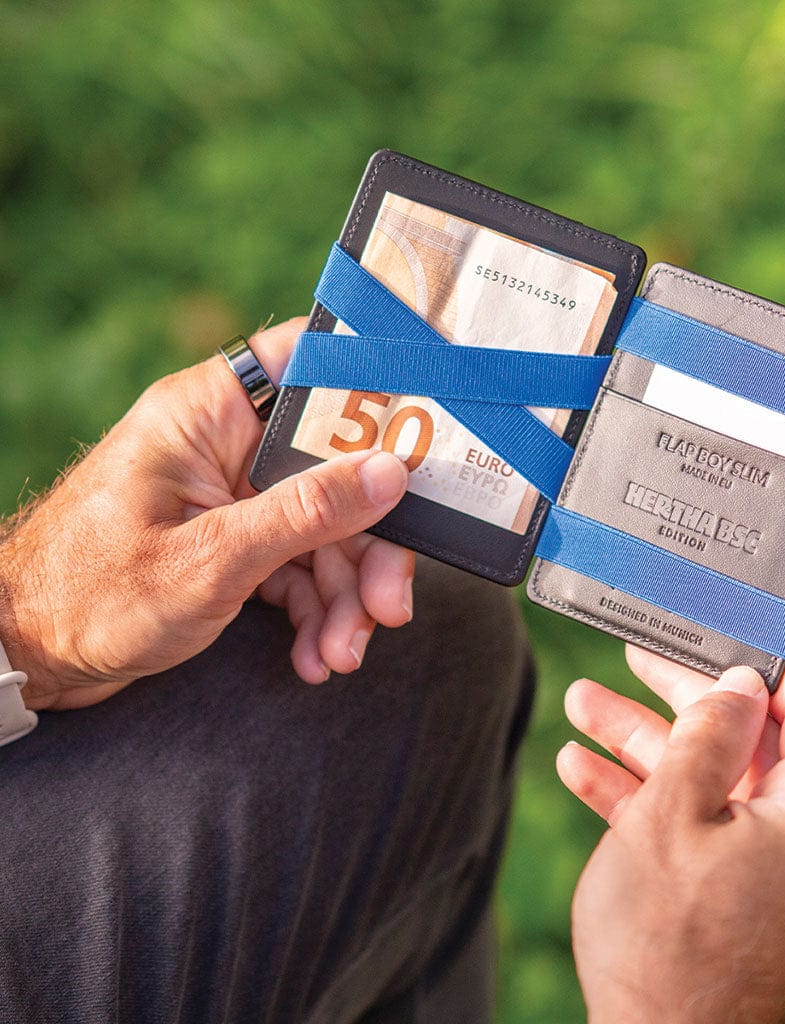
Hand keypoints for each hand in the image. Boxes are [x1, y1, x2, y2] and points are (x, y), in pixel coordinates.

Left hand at [0, 318, 413, 710]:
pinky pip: (301, 565)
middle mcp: (229, 444)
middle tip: (390, 606)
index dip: (378, 387)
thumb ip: (304, 514)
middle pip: (338, 468)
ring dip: (347, 596)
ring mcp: (236, 495)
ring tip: (342, 654)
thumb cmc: (91, 595)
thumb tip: (392, 473)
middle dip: (369, 546)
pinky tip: (315, 657)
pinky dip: (315, 611)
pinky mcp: (238, 541)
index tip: (431, 432)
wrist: (28, 658)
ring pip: (328, 527)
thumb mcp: (209, 559)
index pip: (312, 362)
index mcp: (211, 412)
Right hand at [557, 645, 784, 1023]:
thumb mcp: (677, 809)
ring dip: (645, 741)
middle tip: (635, 655)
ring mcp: (774, 871)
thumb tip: (740, 685)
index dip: (772, 659)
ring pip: (712, 779)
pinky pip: (698, 827)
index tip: (734, 624)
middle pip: (748, 738)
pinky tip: (582, 769)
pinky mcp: (738, 895)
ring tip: (583, 705)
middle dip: (679, 696)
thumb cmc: (667, 938)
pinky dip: (647, 796)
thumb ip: (710, 733)